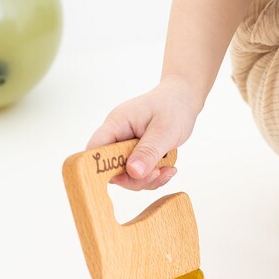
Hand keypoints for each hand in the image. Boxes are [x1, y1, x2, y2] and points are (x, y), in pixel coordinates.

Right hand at [86, 76, 201, 190]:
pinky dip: (153, 177)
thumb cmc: (173, 107)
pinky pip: (138, 175)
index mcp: (116, 124)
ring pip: (126, 175)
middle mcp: (117, 137)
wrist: (183, 99)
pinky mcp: (136, 155)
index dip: (100, 168)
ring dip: (147, 179)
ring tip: (167, 169)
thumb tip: (133, 172)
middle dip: (134, 178)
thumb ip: (148, 151)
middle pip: (111, 169)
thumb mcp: (164, 130)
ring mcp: (126, 147)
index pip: (95, 149)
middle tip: (157, 172)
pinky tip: (168, 168)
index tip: (124, 178)